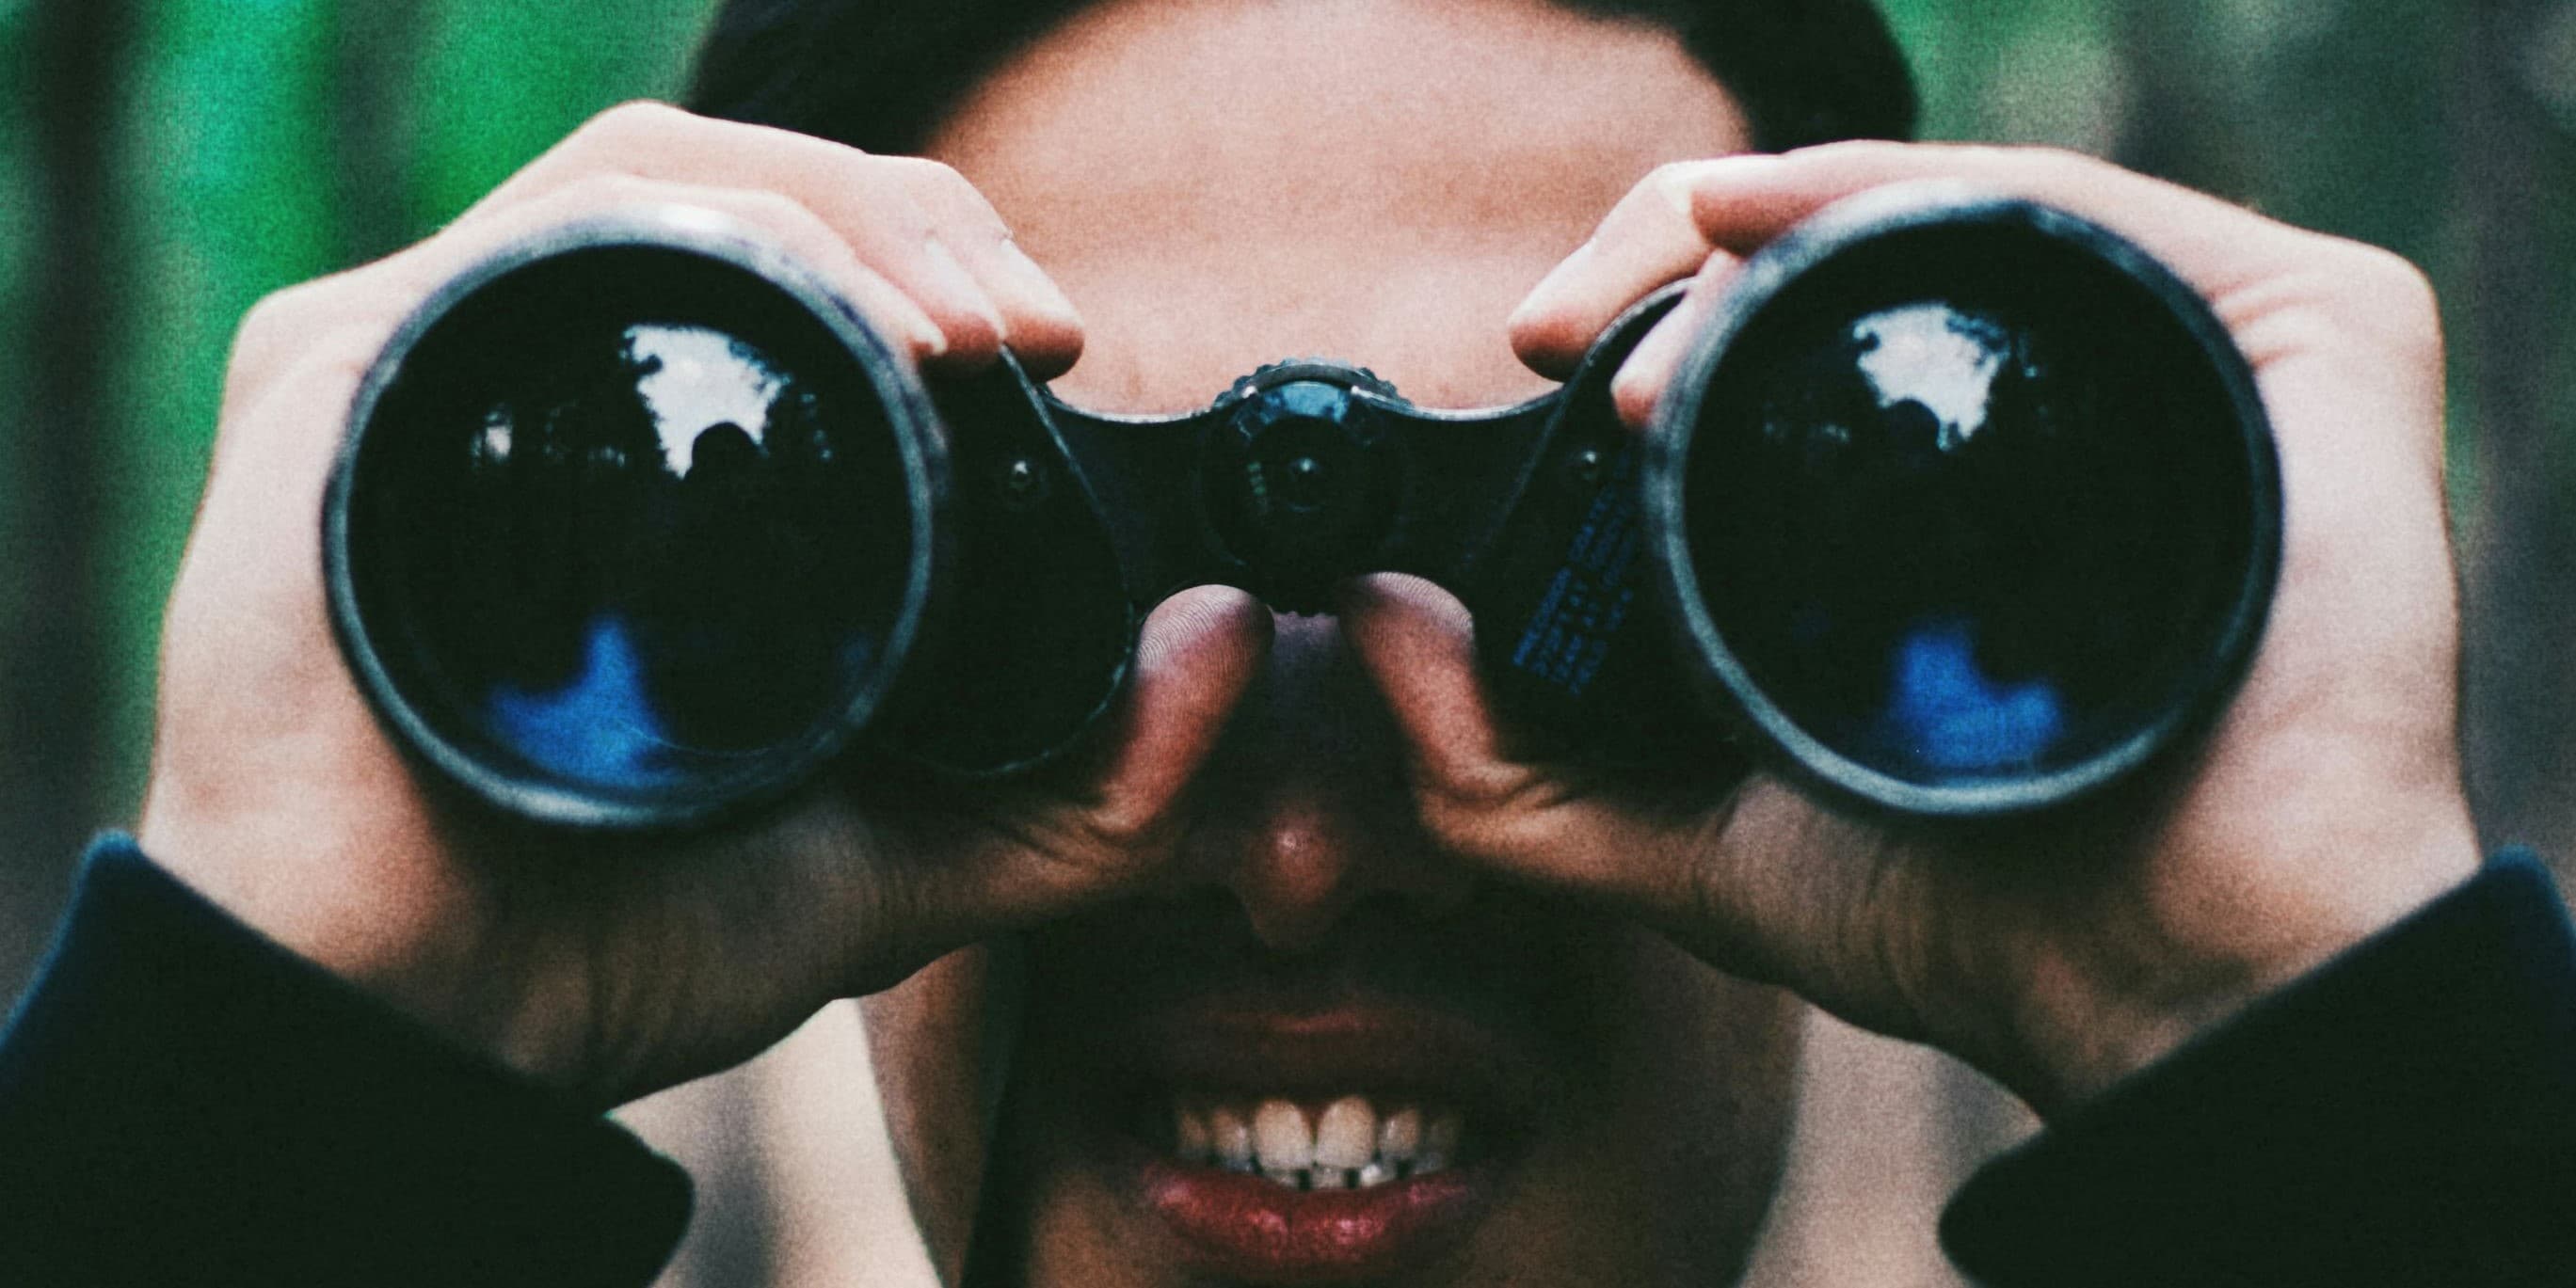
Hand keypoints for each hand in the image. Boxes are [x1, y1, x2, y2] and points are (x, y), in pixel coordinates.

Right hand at [136, 101, 1271, 1107]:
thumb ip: (1090, 789)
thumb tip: (1237, 639)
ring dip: (840, 215)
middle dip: (918, 223)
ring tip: (964, 331)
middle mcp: (535, 378)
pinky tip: (831, 318)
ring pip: (653, 177)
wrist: (426, 1030)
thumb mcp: (906, 855)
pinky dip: (712, 240)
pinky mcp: (335, 373)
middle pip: (742, 191)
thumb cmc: (628, 933)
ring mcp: (425, 361)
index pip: (803, 260)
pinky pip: (539, 238)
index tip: (1060, 346)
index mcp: (645, 448)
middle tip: (1034, 331)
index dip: (943, 256)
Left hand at [1343, 142, 2480, 1114]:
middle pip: (1849, 244)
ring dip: (1760, 230)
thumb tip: (1363, 617)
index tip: (1530, 354)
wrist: (2163, 976)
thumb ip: (1503, 769)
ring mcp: (2189, 354)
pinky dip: (1912, 193)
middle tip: (1556, 337)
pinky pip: (2090, 211)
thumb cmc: (1963, 911)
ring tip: (1638, 339)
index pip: (1784, 322)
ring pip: (1951, 207)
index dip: (1644, 307)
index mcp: (1940, 479)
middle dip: (1666, 255)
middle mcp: (2065, 396)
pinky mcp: (2307, 337)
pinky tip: (1775, 231)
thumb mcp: (1687, 839)